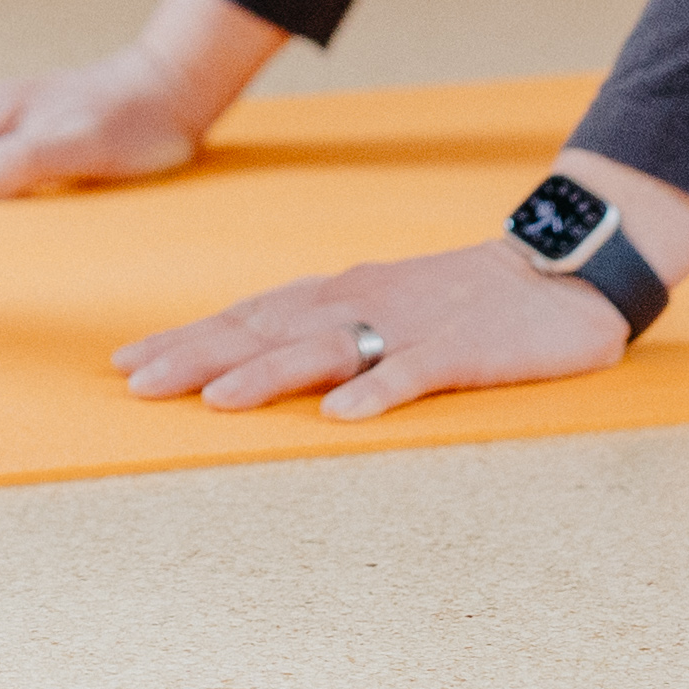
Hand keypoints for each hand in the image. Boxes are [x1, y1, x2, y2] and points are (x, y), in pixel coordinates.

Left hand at [115, 234, 631, 419]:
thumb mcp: (379, 302)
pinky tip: (341, 416)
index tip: (127, 365)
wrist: (561, 272)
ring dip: (268, 373)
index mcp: (339, 294)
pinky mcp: (462, 350)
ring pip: (326, 348)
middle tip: (138, 385)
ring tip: (216, 400)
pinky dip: (376, 391)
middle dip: (199, 356)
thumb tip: (245, 354)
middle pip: (267, 330)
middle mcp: (361, 303)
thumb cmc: (460, 297)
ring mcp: (410, 325)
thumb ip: (321, 324)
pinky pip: (414, 373)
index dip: (187, 339)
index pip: (248, 317)